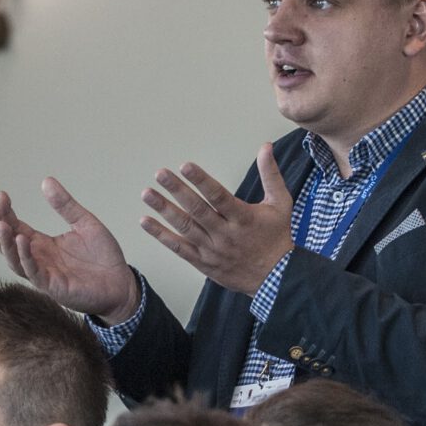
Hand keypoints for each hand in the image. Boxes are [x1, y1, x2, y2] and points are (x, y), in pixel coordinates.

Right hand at [0, 178, 139, 321]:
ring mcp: (44, 273)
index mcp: (43, 244)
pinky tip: (22, 240)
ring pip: (14, 260)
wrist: (121, 282)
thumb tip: (46, 181)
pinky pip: (33, 272)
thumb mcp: (84, 222)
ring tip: (1, 224)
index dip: (6, 212)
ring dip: (5, 243)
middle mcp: (38, 258)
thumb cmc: (103, 257)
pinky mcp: (53, 286)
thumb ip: (65, 205)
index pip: (16, 226)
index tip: (1, 195)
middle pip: (8, 243)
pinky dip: (25, 257)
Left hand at [140, 148, 295, 296]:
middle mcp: (225, 234)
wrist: (277, 279)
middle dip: (177, 190)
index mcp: (243, 218)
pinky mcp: (203, 263)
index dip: (201, 180)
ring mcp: (212, 250)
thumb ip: (270, 174)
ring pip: (185, 228)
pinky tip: (145, 221)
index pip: (219, 196)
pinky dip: (161, 236)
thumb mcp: (280, 203)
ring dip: (164, 210)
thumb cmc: (277, 237)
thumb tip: (266, 146)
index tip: (186, 166)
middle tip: (160, 174)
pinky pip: (179, 248)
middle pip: (197, 210)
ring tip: (147, 194)